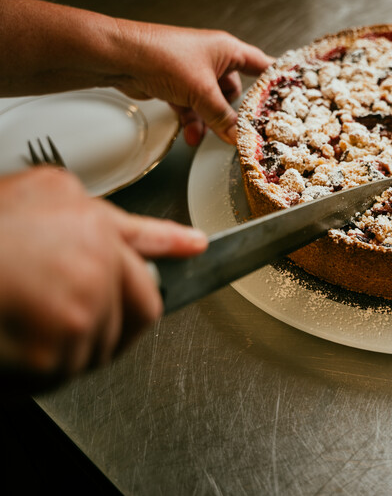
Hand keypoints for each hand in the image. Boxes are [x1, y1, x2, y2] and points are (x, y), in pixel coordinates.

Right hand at [0, 168, 207, 383]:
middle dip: (116, 313)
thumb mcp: (30, 195)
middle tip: (71, 309)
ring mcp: (82, 315)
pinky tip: (15, 341)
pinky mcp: (59, 359)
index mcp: (90, 226)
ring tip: (24, 317)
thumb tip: (116, 226)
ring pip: (103, 344)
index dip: (172, 245)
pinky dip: (45, 368)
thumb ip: (82, 209)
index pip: (147, 243)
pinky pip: (70, 373)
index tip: (196, 248)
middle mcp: (96, 268)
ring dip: (73, 342)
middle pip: (140, 307)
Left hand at [111, 22, 272, 146]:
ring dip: (211, 121)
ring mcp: (194, 73)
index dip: (274, 82)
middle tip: (243, 130)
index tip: (286, 101)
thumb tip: (238, 135)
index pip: (262, 65)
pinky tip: (192, 135)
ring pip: (213, 104)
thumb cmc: (160, 56)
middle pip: (236, 91)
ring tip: (211, 136)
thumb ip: (223, 117)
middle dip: (235, 113)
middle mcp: (213, 59)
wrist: (119, 59)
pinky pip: (194, 108)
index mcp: (227, 50)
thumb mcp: (202, 92)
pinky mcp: (177, 85)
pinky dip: (193, 122)